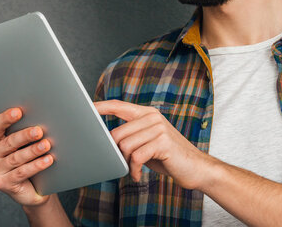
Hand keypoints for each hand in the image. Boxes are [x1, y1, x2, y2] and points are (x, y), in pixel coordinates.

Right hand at [0, 107, 54, 205]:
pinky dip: (36, 165)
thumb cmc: (26, 160)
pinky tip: (47, 160)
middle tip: (39, 131)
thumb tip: (39, 113)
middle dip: (24, 136)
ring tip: (46, 145)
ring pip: (16, 158)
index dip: (6, 118)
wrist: (29, 188)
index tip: (18, 112)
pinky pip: (22, 172)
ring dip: (33, 151)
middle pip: (8, 142)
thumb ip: (22, 131)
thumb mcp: (21, 144)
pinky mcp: (2, 183)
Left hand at [95, 100, 209, 189]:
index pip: (119, 106)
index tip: (87, 108)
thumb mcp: (147, 141)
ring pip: (125, 146)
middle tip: (126, 164)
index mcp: (147, 113)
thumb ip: (131, 135)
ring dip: (127, 163)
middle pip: (117, 133)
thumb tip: (107, 139)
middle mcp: (152, 117)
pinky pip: (136, 156)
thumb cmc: (167, 156)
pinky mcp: (163, 142)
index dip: (101, 106)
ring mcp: (158, 128)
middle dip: (117, 153)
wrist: (195, 167)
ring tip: (134, 169)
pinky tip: (138, 175)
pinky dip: (134, 170)